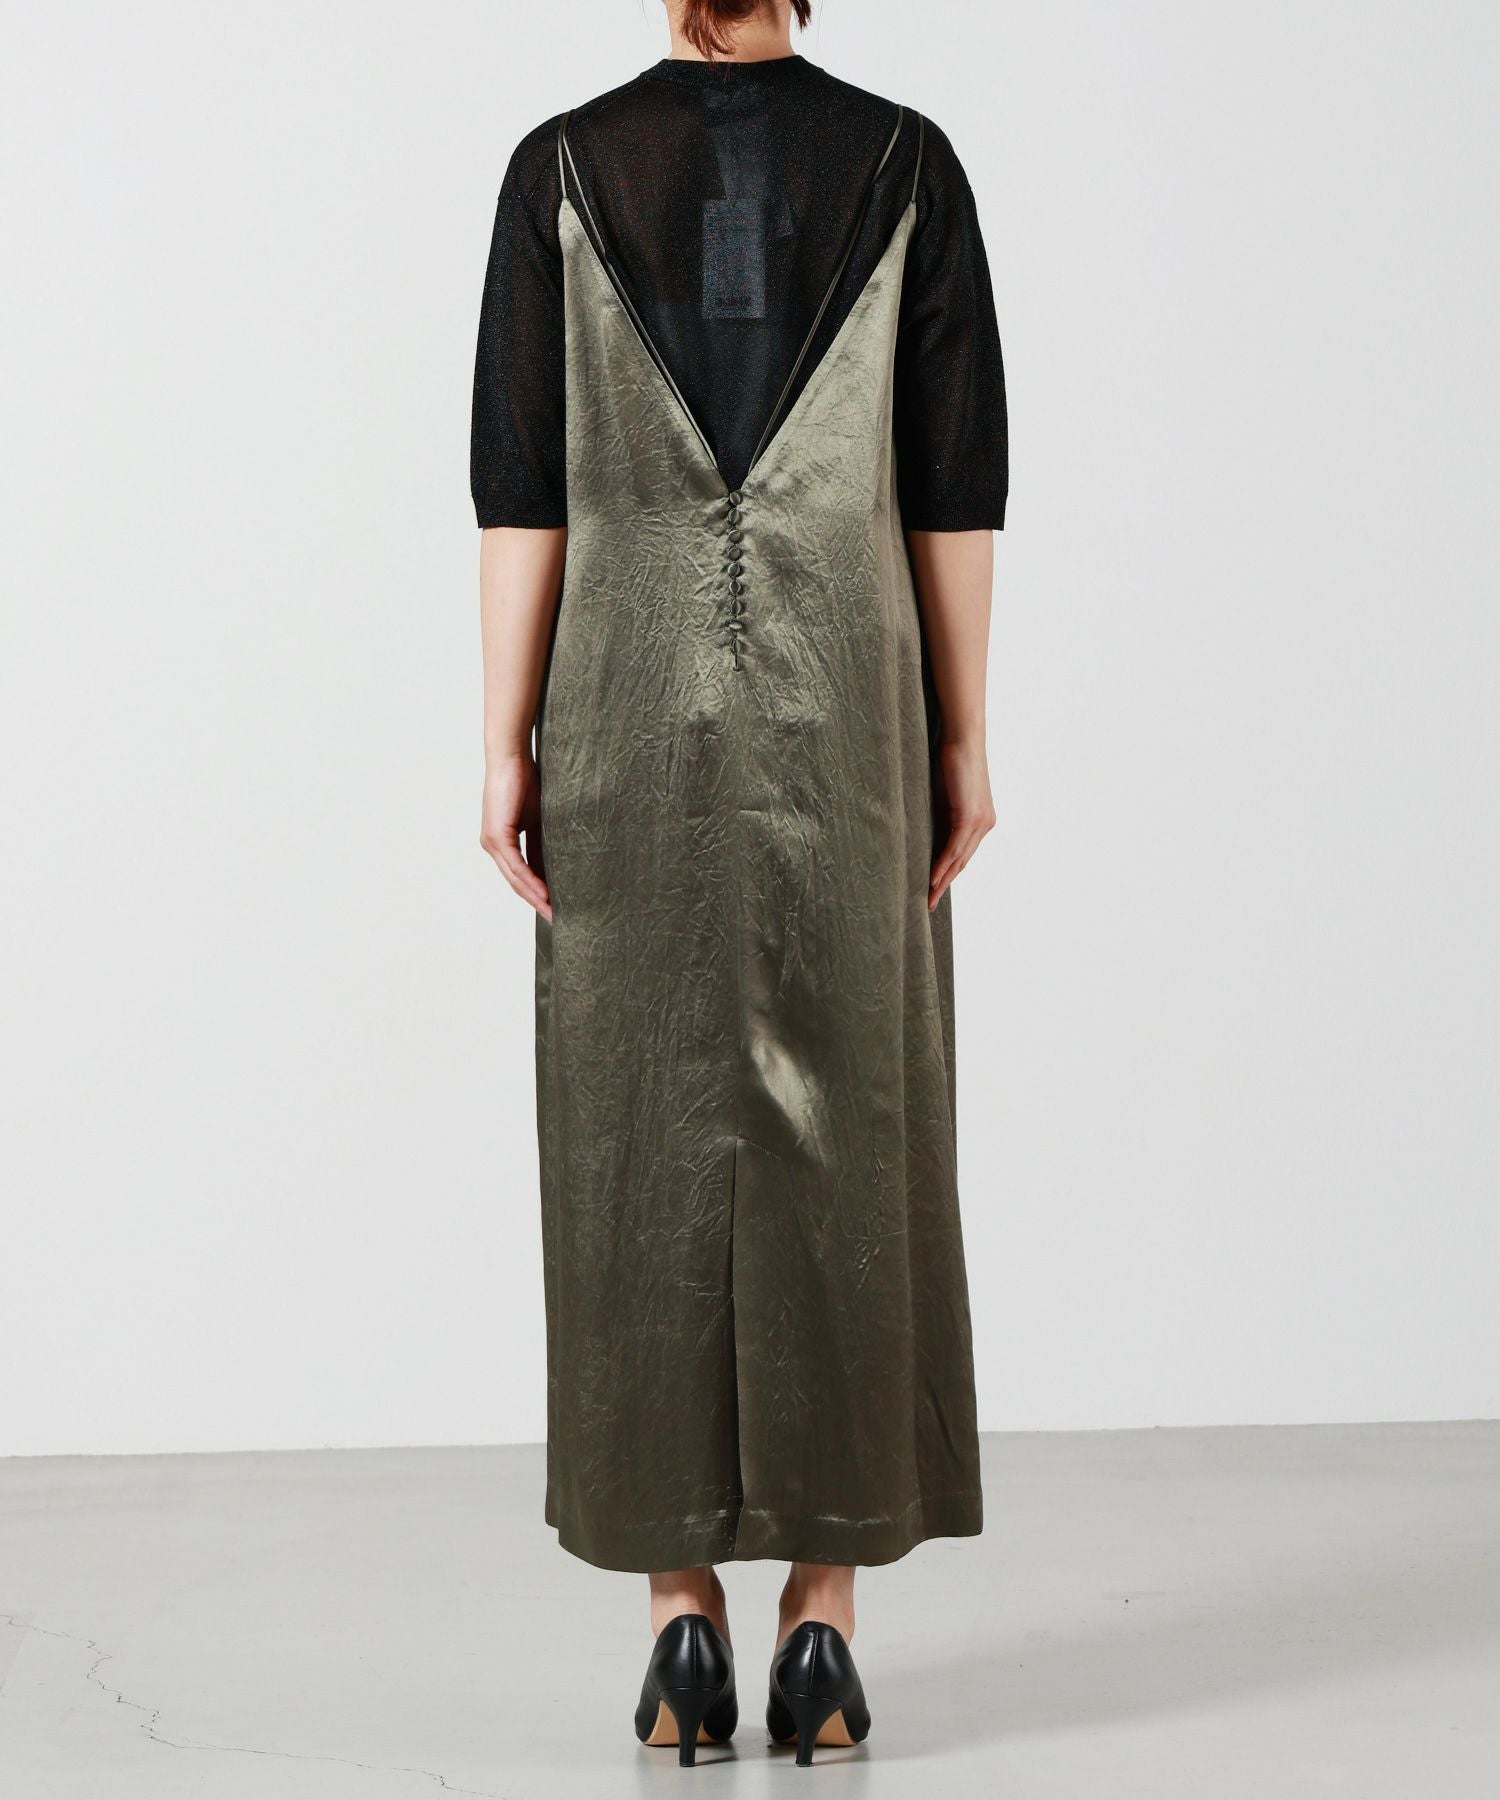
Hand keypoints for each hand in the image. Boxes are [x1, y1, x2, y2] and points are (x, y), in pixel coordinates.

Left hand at [481, 751, 550, 919]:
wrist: (511, 758)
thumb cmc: (526, 781)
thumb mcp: (538, 818)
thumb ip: (541, 842)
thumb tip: (556, 864)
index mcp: (501, 842)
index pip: (519, 874)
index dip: (536, 893)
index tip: (554, 908)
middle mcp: (492, 846)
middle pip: (516, 883)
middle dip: (536, 902)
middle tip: (556, 920)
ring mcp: (492, 842)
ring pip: (515, 879)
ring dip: (535, 898)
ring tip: (554, 913)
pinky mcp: (497, 836)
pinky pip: (516, 866)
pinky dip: (532, 882)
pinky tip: (546, 894)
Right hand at [929, 739, 995, 911]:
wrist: (962, 739)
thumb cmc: (950, 760)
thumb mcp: (944, 795)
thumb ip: (940, 816)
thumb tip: (926, 833)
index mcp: (980, 820)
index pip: (963, 853)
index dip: (949, 873)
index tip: (935, 888)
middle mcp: (985, 824)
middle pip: (963, 861)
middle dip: (946, 883)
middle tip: (930, 902)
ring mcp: (980, 821)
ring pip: (959, 859)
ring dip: (943, 880)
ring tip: (929, 897)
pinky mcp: (969, 816)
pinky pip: (954, 848)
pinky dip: (942, 865)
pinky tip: (932, 878)